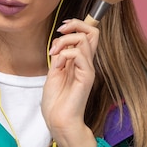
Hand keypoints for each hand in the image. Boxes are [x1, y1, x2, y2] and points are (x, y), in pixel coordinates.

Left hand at [42, 19, 98, 146]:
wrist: (59, 122)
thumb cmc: (56, 102)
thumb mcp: (54, 73)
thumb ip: (60, 58)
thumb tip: (60, 45)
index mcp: (79, 62)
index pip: (88, 35)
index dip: (77, 25)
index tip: (62, 29)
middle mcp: (87, 63)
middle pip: (92, 32)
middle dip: (75, 25)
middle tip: (60, 33)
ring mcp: (88, 69)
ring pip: (85, 39)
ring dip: (65, 41)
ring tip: (54, 53)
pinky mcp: (86, 77)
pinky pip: (79, 54)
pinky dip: (65, 54)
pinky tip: (57, 63)